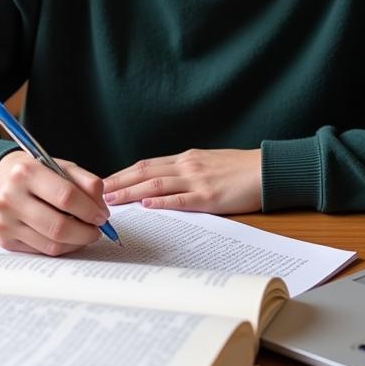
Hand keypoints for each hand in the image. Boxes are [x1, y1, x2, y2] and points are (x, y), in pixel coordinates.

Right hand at [0, 151, 111, 255]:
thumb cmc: (38, 173)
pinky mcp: (5, 240)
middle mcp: (10, 198)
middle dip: (85, 232)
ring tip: (85, 233)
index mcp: (26, 172)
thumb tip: (101, 211)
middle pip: (58, 226)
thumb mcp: (62, 167)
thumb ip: (87, 183)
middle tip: (97, 230)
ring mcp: (5, 222)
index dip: (89, 209)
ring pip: (52, 244)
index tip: (102, 216)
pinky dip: (62, 247)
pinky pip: (42, 251)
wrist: (1, 180)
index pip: (65, 196)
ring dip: (77, 242)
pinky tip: (69, 238)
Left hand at [102, 148, 261, 213]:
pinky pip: (180, 199)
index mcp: (186, 159)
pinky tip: (146, 206)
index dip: (123, 173)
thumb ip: (186, 171)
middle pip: (144, 172)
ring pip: (156, 185)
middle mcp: (187, 166)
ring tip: (111, 200)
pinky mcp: (209, 196)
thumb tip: (164, 181)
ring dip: (131, 192)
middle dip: (119, 182)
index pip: (146, 164)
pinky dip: (161, 202)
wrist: (267, 170)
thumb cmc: (240, 169)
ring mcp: (197, 180)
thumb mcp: (208, 163)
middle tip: (97, 191)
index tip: (105, 181)